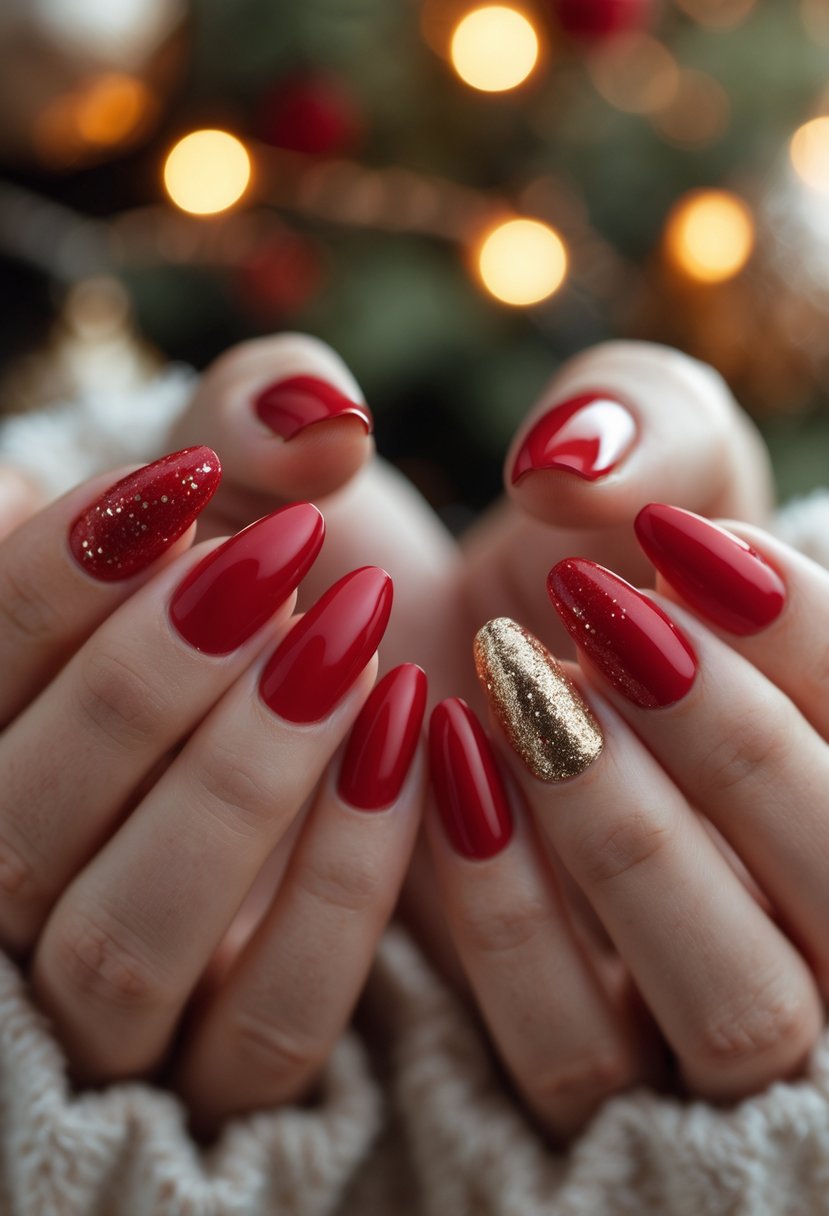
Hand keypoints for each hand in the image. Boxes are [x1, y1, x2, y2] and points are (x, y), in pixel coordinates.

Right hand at [0, 453, 424, 1135]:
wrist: (405, 679)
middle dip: (145, 690)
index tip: (184, 486)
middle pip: (17, 831)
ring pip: (123, 945)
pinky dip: (340, 889)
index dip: (52, 579)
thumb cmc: (310, 571)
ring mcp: (122, 995)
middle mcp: (21, 879)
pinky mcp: (239, 1057)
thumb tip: (305, 420)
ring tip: (342, 657)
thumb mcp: (265, 471)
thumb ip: (256, 411)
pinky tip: (411, 746)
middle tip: (278, 573)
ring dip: (235, 790)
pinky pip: (269, 1024)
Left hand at [425, 509, 828, 1139]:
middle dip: (732, 749)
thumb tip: (580, 464)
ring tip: (525, 696)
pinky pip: (573, 1053)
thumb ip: (643, 422)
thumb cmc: (569, 558)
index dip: (810, 640)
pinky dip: (512, 918)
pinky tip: (450, 769)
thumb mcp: (628, 454)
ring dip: (633, 844)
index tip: (681, 549)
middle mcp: (811, 911)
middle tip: (605, 624)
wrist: (447, 665)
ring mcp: (701, 1008)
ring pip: (742, 1010)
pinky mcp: (574, 1053)